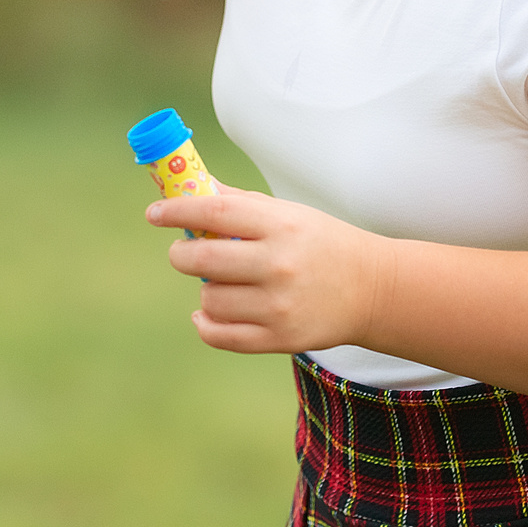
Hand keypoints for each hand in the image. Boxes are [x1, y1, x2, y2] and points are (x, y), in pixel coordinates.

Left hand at [148, 186, 394, 355]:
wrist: (372, 289)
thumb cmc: (320, 243)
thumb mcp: (286, 213)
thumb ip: (237, 203)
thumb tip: (186, 187)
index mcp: (281, 225)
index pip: (215, 211)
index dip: (177, 211)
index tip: (155, 214)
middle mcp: (279, 265)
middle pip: (203, 258)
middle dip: (181, 253)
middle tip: (183, 251)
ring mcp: (279, 306)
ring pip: (209, 297)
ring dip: (205, 288)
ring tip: (223, 282)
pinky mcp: (280, 339)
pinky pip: (219, 335)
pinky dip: (205, 322)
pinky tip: (208, 312)